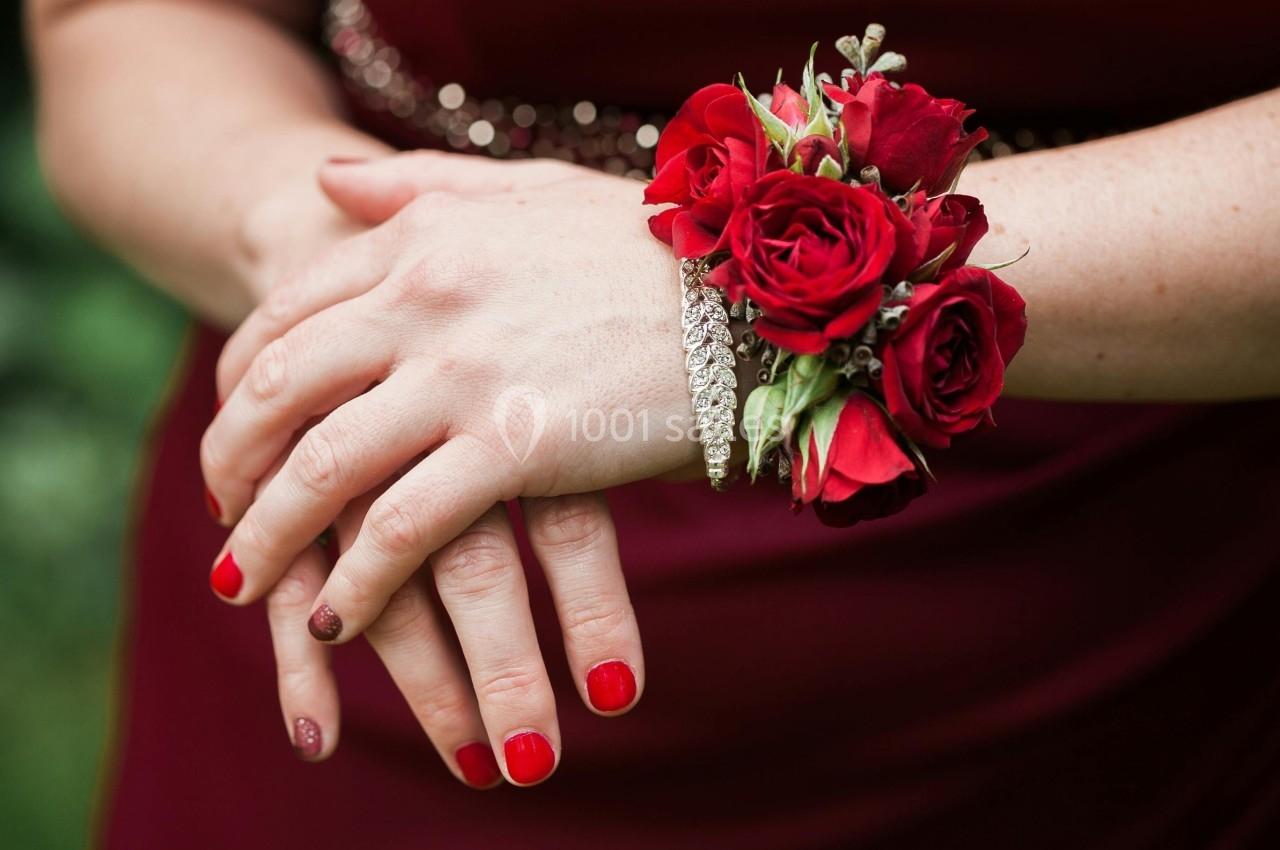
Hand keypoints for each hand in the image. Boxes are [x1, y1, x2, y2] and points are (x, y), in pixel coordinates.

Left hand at [208, 152, 681, 782]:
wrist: (748, 295)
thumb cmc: (647, 246)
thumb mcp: (526, 192)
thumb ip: (419, 186)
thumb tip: (325, 182)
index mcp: (422, 237)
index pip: (286, 314)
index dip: (238, 383)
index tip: (233, 433)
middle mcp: (425, 296)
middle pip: (279, 388)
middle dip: (228, 461)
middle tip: (218, 514)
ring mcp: (467, 371)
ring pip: (323, 466)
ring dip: (267, 537)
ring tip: (239, 583)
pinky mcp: (518, 444)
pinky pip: (405, 525)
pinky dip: (358, 579)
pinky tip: (334, 617)